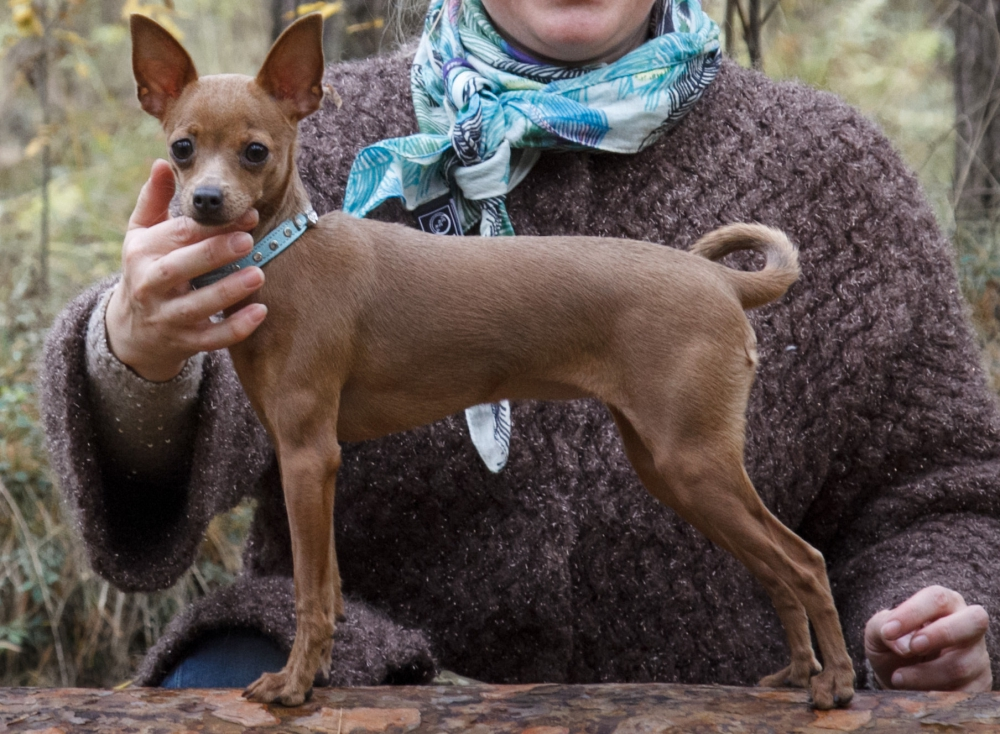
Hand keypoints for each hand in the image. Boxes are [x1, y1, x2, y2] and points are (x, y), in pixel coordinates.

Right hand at [106, 159, 266, 381]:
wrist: (132, 331)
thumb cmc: (146, 269)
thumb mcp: (141, 234)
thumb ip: (154, 199)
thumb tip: (164, 161)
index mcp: (142, 253)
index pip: (179, 234)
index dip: (212, 224)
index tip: (246, 213)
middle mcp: (150, 285)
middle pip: (182, 268)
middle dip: (215, 253)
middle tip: (249, 239)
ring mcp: (166, 317)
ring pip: (198, 305)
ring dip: (229, 291)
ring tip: (259, 274)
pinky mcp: (183, 343)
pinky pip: (211, 338)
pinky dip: (235, 328)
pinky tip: (260, 313)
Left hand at [865, 585, 990, 691]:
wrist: (896, 678)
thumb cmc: (891, 645)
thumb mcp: (878, 631)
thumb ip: (882, 626)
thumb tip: (903, 644)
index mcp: (944, 604)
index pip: (937, 598)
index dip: (913, 613)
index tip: (888, 631)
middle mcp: (968, 626)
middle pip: (973, 620)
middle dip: (941, 634)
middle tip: (911, 648)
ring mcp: (978, 657)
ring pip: (962, 664)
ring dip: (925, 674)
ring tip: (898, 677)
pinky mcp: (979, 685)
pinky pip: (964, 693)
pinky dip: (934, 694)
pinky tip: (915, 692)